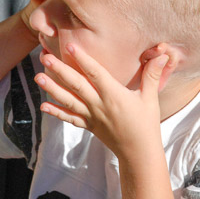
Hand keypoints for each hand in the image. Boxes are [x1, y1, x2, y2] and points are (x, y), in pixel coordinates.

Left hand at [35, 43, 169, 160]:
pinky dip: (56, 112)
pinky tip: (43, 105)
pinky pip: (70, 118)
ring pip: (68, 101)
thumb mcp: (150, 98)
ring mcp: (92, 116)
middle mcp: (99, 105)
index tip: (69, 45)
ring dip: (52, 88)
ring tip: (38, 77)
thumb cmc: (146, 124)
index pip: (95, 73)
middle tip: (45, 57)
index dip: (82, 58)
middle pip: (76, 85)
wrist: (139, 153)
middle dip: (59, 70)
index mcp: (114, 95)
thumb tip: (162, 53)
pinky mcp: (89, 126)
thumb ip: (151, 75)